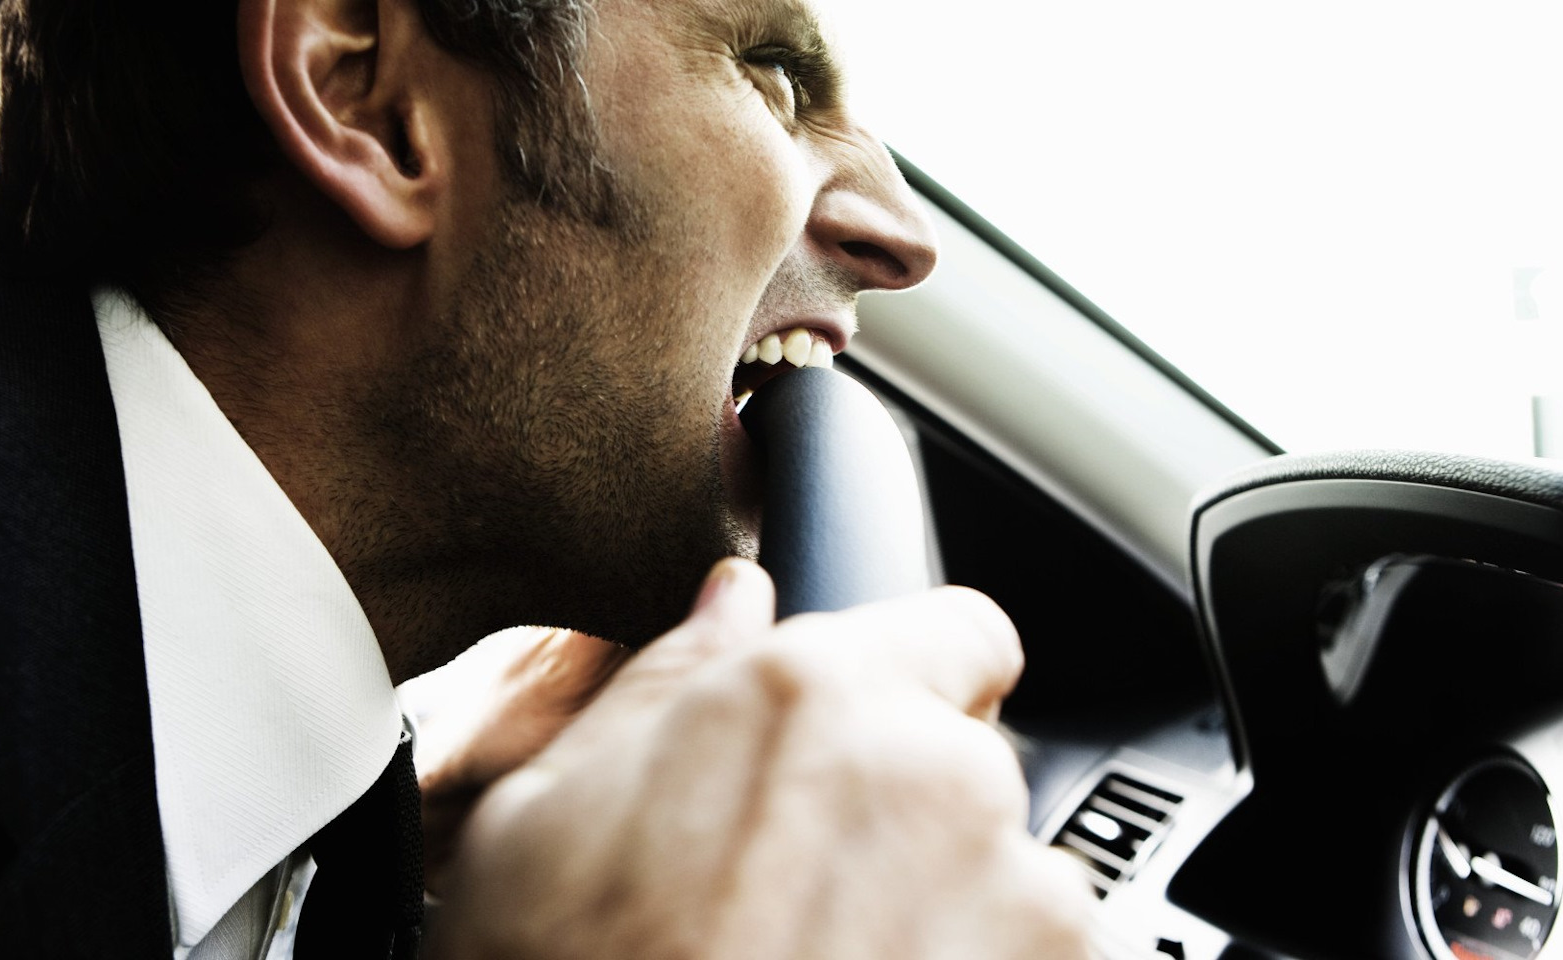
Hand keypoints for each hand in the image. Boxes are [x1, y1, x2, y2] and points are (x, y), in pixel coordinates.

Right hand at [435, 558, 1093, 959]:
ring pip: (1014, 888)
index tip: (888, 734)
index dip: (922, 679)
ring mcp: (1020, 907)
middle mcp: (939, 778)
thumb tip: (735, 601)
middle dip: (911, 820)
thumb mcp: (541, 821)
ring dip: (951, 925)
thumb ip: (666, 682)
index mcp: (811, 695)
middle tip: (801, 905)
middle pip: (976, 767)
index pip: (961, 627)